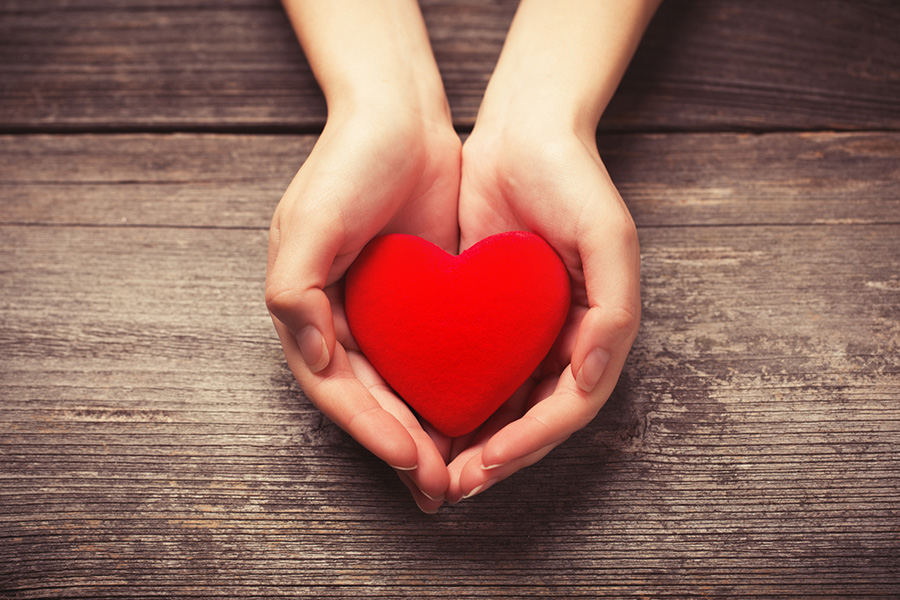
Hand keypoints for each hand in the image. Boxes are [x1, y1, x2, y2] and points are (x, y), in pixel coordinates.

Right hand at [265, 108, 460, 511]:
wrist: (401, 118)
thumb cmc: (348, 164)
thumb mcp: (310, 222)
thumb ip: (295, 291)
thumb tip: (313, 358)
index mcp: (307, 311)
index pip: (337, 389)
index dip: (370, 428)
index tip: (411, 459)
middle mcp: (341, 322)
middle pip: (370, 402)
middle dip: (402, 448)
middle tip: (440, 489)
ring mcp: (383, 317)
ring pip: (403, 392)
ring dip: (427, 436)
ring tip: (459, 475)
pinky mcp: (422, 305)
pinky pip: (434, 361)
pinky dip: (449, 395)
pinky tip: (477, 421)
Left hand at [438, 0, 656, 502]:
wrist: (524, 132)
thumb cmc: (573, 180)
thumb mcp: (608, 236)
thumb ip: (614, 312)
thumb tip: (587, 381)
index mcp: (598, 331)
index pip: (566, 409)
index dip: (526, 445)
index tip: (481, 469)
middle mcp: (564, 339)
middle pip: (532, 419)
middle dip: (495, 458)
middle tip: (450, 486)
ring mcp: (527, 330)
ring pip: (501, 404)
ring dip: (472, 441)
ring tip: (434, 469)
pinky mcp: (490, 314)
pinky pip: (473, 369)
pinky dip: (454, 399)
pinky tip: (422, 415)